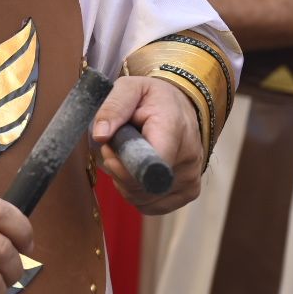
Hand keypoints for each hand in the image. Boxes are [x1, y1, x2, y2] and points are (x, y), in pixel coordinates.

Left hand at [91, 74, 204, 213]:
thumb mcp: (129, 88)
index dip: (122, 165)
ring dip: (124, 182)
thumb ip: (113, 107)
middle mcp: (189, 158)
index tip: (109, 148)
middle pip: (143, 187)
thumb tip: (100, 136)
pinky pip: (151, 205)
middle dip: (118, 171)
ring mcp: (192, 178)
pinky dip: (136, 192)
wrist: (179, 105)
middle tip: (113, 147)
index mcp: (174, 129)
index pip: (150, 166)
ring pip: (144, 199)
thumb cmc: (151, 98)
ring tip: (127, 155)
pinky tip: (136, 171)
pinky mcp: (189, 191)